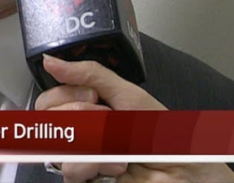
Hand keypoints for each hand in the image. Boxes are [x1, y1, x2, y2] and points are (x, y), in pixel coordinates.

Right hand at [36, 55, 233, 182]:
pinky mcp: (85, 181)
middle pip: (47, 120)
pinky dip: (96, 164)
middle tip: (107, 120)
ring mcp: (83, 160)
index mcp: (89, 109)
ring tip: (119, 147)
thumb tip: (52, 62)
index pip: (50, 98)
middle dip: (80, 116)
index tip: (93, 97)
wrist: (185, 171)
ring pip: (58, 145)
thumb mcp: (128, 95)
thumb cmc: (165, 135)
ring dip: (94, 142)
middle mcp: (82, 134)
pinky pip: (70, 170)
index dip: (66, 95)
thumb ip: (89, 75)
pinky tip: (117, 165)